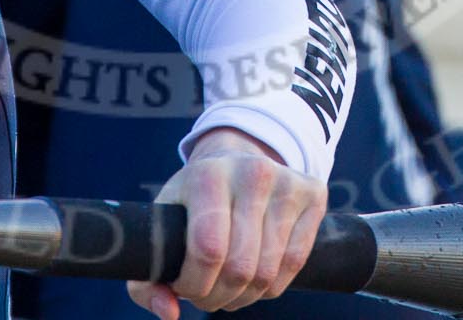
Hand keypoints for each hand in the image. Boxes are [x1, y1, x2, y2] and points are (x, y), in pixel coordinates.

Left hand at [126, 128, 327, 317]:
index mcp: (208, 174)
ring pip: (267, 273)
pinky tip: (254, 275)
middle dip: (217, 296)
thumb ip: (148, 278)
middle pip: (240, 268)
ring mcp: (288, 182)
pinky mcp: (314, 194)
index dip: (193, 285)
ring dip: (243, 296)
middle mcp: (253, 172)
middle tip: (205, 293)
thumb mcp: (162, 227)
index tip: (183, 286)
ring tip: (227, 285)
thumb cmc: (192, 202)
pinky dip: (270, 286)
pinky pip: (294, 265)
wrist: (234, 159)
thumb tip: (170, 313)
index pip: (208, 250)